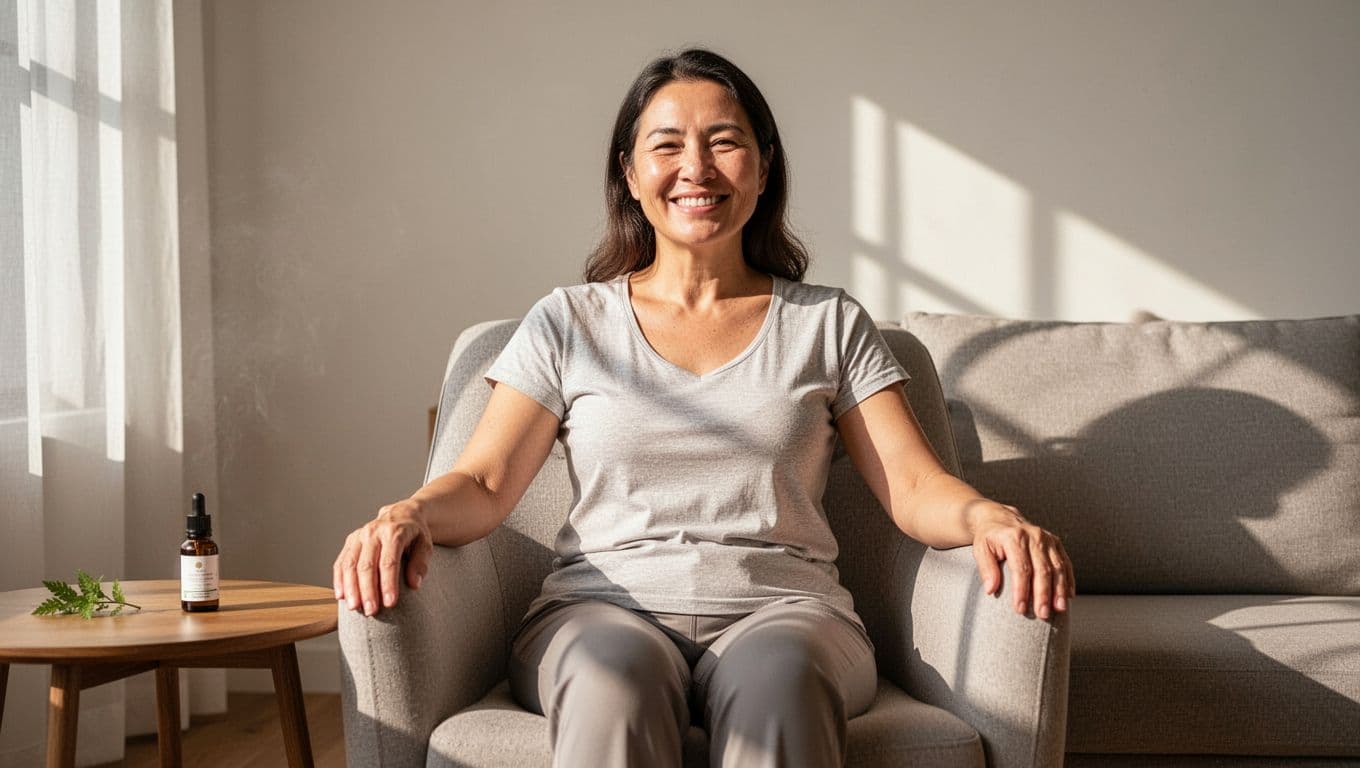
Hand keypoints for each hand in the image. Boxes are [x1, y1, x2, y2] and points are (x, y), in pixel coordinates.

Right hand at [333, 499, 433, 615]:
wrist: (401, 514)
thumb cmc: (415, 534)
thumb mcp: (425, 545)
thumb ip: (420, 563)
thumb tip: (414, 584)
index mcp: (394, 532)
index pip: (389, 561)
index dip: (388, 584)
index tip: (390, 603)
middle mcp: (373, 532)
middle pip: (367, 565)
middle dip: (368, 590)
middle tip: (371, 611)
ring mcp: (359, 536)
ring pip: (350, 564)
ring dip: (351, 588)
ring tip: (355, 608)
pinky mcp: (350, 541)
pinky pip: (341, 562)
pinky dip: (339, 580)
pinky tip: (341, 596)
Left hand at [971, 504, 1074, 619]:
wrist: (1000, 518)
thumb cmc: (989, 538)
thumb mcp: (980, 549)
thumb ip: (986, 569)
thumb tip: (991, 590)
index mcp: (1014, 537)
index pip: (1020, 568)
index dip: (1021, 590)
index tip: (1020, 608)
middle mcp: (1033, 535)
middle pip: (1042, 569)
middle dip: (1043, 594)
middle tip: (1042, 614)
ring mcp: (1047, 538)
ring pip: (1057, 567)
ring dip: (1059, 590)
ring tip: (1058, 609)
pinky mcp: (1055, 542)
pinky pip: (1065, 562)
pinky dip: (1068, 580)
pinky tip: (1069, 596)